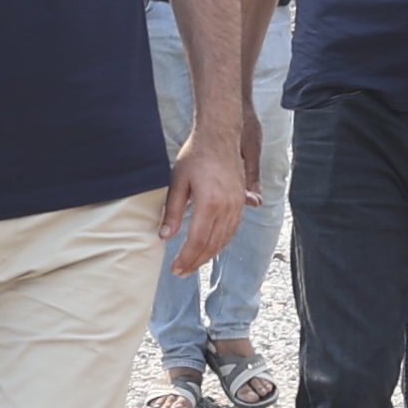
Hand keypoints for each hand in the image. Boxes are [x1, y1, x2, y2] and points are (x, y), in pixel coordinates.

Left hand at [164, 134, 248, 277]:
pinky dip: (221, 242)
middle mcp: (228, 208)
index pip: (198, 241)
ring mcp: (238, 205)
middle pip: (212, 245)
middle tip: (182, 271)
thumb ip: (172, 211)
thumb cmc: (196, 155)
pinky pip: (233, 230)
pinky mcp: (241, 201)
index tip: (176, 269)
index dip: (186, 258)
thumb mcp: (178, 182)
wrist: (220, 135)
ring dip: (209, 255)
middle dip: (196, 262)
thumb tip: (165, 236)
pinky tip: (211, 247)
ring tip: (194, 263)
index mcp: (210, 204)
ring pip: (224, 240)